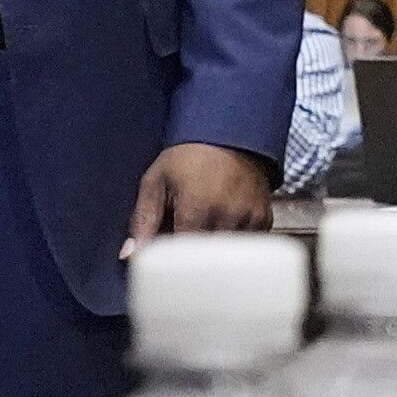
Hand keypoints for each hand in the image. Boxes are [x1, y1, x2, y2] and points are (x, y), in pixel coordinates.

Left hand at [127, 143, 276, 250]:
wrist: (229, 135)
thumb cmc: (189, 158)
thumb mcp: (156, 181)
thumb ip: (143, 220)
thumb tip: (132, 255)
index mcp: (198, 208)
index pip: (183, 256)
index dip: (173, 260)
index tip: (168, 253)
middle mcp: (228, 216)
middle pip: (206, 261)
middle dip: (193, 258)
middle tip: (184, 237)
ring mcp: (250, 219)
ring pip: (227, 258)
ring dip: (214, 253)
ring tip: (205, 228)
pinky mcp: (264, 220)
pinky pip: (246, 248)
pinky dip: (233, 245)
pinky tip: (224, 226)